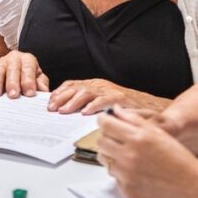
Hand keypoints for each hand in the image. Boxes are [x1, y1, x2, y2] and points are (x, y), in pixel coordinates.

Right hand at [0, 49, 48, 97]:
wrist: (12, 69)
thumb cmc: (27, 76)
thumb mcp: (37, 77)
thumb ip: (41, 83)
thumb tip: (44, 91)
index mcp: (28, 60)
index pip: (28, 69)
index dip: (29, 81)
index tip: (30, 93)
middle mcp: (14, 59)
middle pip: (12, 69)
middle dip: (12, 83)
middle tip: (13, 95)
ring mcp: (1, 63)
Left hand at [47, 79, 171, 114]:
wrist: (147, 107)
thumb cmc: (123, 108)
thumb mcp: (101, 102)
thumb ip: (86, 103)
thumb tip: (65, 111)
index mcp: (94, 85)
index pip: (72, 85)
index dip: (59, 92)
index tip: (49, 102)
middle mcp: (100, 85)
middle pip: (76, 88)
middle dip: (61, 98)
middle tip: (51, 108)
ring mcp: (109, 90)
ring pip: (87, 93)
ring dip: (73, 102)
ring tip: (63, 111)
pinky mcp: (119, 98)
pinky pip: (104, 100)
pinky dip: (93, 106)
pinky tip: (85, 112)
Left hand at [95, 107, 197, 197]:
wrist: (192, 186)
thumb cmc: (177, 157)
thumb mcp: (157, 132)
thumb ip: (133, 119)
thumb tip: (114, 110)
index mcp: (137, 138)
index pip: (105, 124)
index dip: (104, 121)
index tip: (105, 121)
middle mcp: (129, 156)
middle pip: (101, 142)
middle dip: (107, 138)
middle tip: (117, 140)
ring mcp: (127, 175)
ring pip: (105, 160)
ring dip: (113, 156)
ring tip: (130, 157)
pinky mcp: (127, 191)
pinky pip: (114, 177)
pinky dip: (122, 174)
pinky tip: (138, 173)